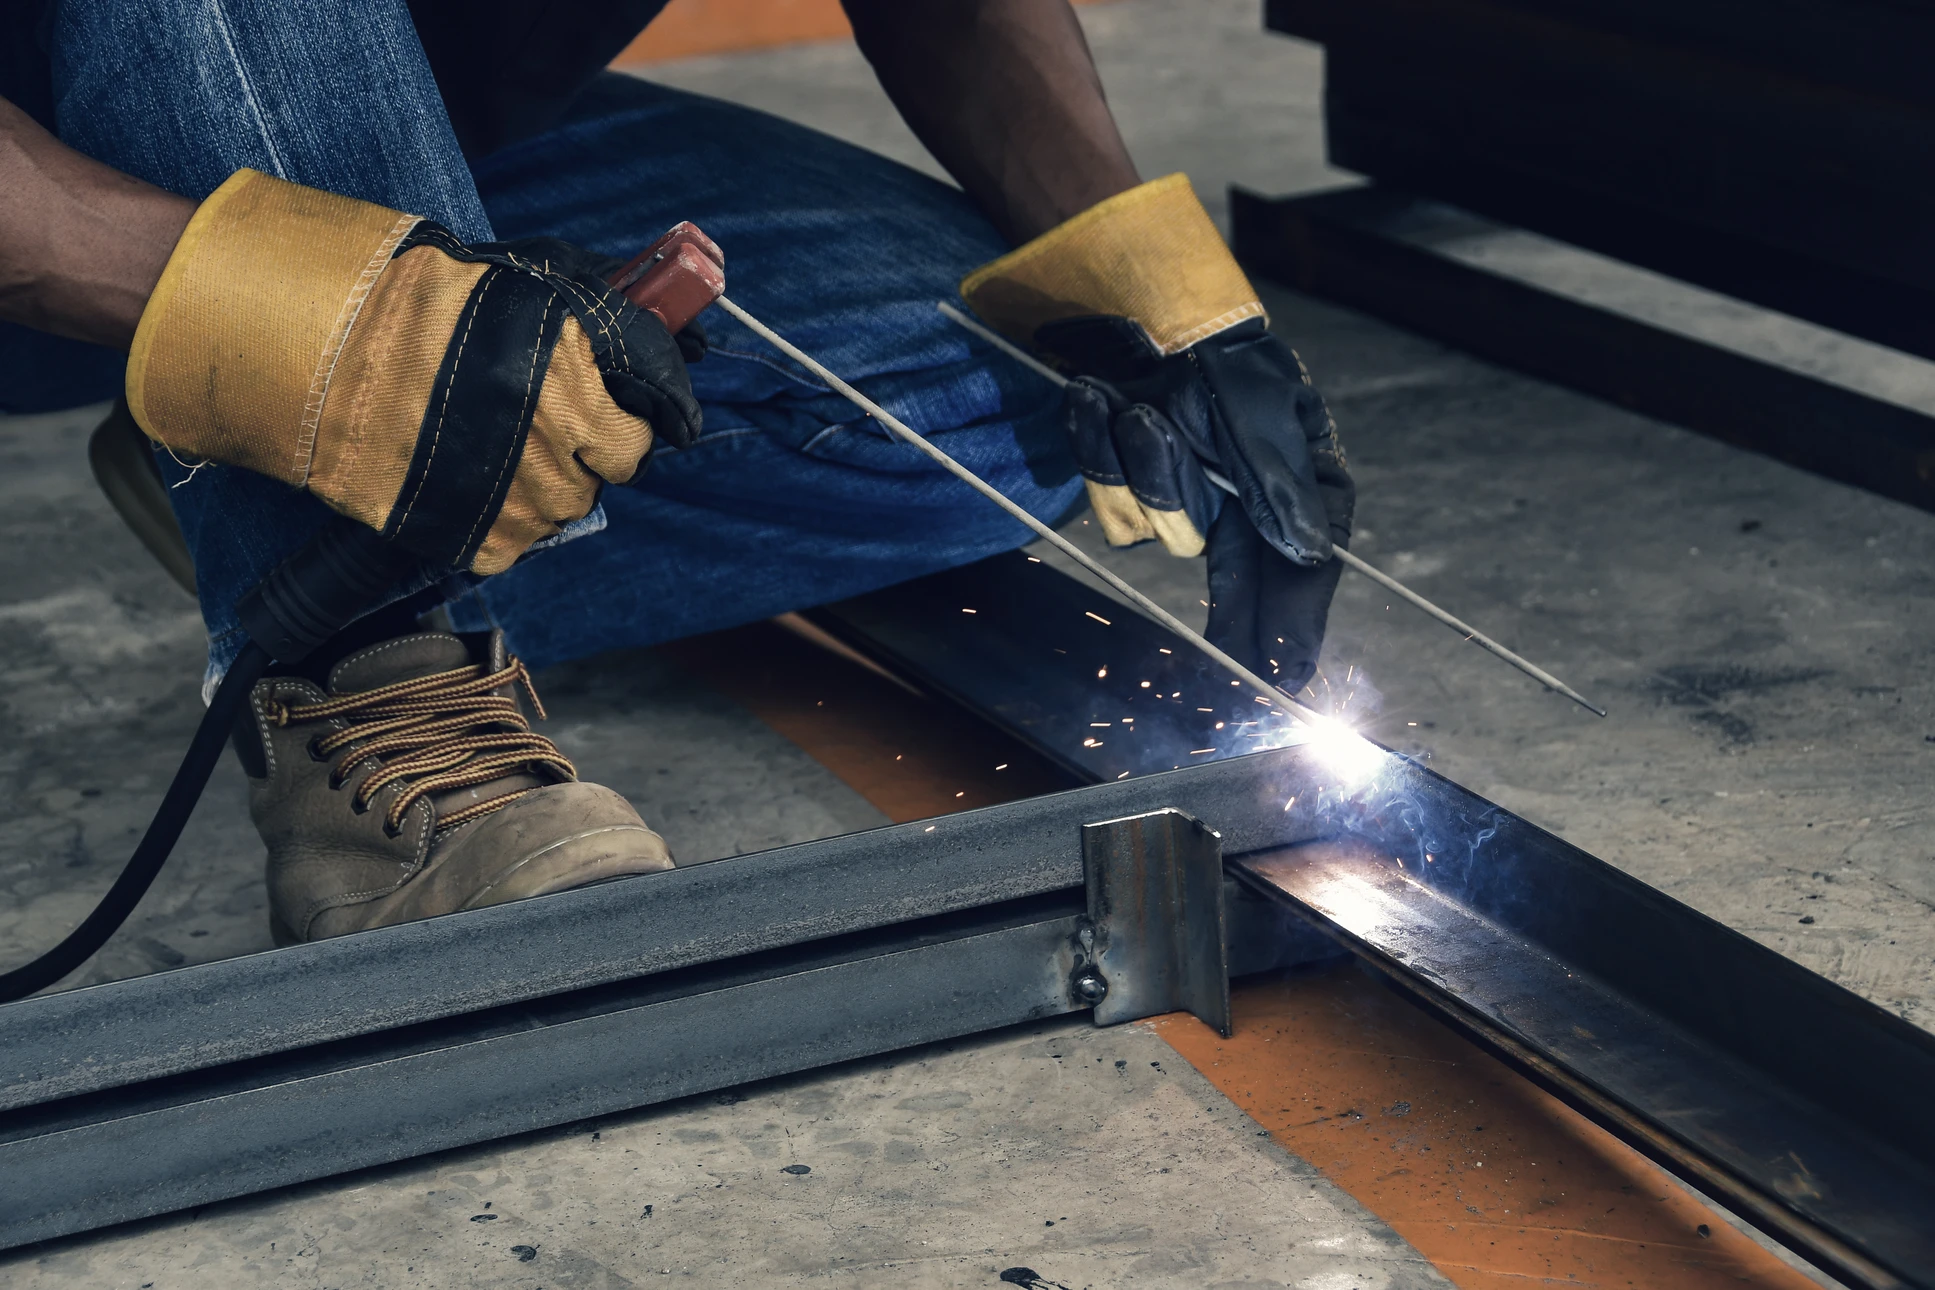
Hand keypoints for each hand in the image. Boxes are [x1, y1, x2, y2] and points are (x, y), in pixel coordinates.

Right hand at [127, 168, 702, 574]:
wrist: (325, 350)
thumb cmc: (418, 305)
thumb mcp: (522, 291)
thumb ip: (586, 328)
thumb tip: (640, 334)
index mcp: (574, 398)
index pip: (635, 445)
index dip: (620, 430)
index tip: (600, 418)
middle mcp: (552, 460)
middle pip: (593, 485)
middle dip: (576, 461)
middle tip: (535, 432)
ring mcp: (512, 507)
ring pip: (552, 518)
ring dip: (536, 492)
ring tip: (494, 457)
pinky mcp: (468, 540)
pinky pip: (506, 548)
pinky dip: (496, 525)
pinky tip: (468, 487)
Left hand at [1036, 315, 1353, 692]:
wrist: (1132, 303)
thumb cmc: (1214, 349)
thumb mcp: (1260, 408)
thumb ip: (1279, 485)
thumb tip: (1310, 555)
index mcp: (1296, 483)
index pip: (1303, 570)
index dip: (1296, 628)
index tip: (1286, 680)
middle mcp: (1242, 501)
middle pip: (1241, 588)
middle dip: (1236, 630)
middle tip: (1233, 689)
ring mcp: (1183, 495)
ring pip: (1159, 528)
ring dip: (1145, 466)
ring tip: (1140, 408)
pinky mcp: (1128, 486)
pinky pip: (1108, 501)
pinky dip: (1100, 448)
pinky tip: (1101, 401)